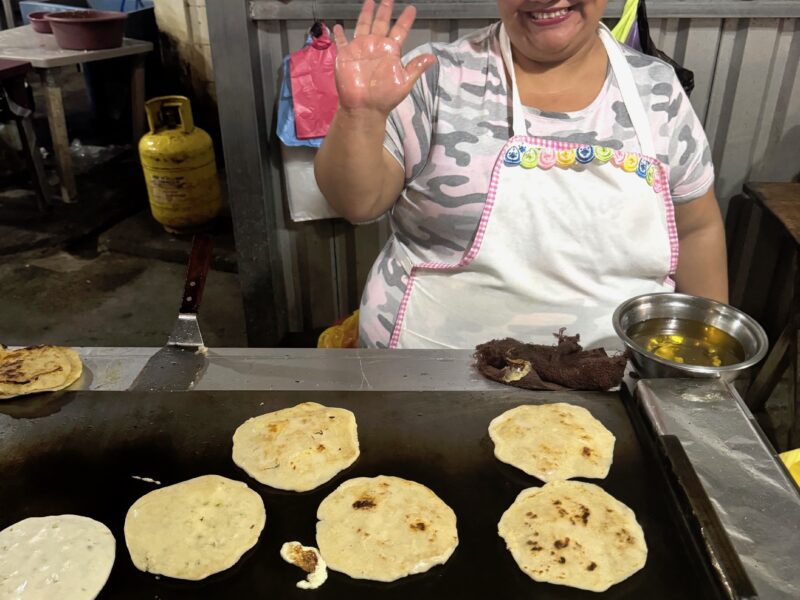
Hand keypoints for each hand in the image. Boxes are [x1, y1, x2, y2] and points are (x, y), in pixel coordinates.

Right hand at [333, 0, 435, 115]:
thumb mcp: (404, 82)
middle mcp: (377, 46)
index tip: (411, 8)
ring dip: (366, 14)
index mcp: (391, 51)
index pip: (400, 30)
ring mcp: (361, 49)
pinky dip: (339, 35)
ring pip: (363, 26)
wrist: (365, 108)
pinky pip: (342, 42)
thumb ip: (416, 67)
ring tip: (369, 1)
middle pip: (381, 23)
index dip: (405, 19)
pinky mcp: (346, 55)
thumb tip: (433, 58)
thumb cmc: (385, 97)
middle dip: (385, 10)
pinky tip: (337, 26)